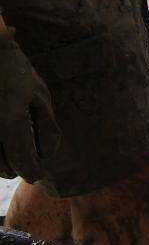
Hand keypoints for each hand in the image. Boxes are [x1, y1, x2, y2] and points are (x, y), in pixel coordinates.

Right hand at [0, 28, 58, 180]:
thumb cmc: (13, 70)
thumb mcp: (38, 94)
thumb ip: (46, 126)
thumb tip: (47, 155)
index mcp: (11, 120)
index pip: (23, 161)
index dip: (33, 172)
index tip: (38, 175)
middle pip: (2, 168)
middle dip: (16, 169)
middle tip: (27, 164)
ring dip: (1, 164)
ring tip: (13, 155)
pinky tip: (3, 144)